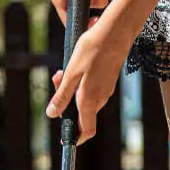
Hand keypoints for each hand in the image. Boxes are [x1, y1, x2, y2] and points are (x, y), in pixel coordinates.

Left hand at [45, 14, 127, 142]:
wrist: (116, 30)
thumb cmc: (93, 49)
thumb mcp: (71, 73)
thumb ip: (62, 95)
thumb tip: (52, 114)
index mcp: (89, 100)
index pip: (86, 131)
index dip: (76, 138)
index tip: (65, 139)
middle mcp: (100, 99)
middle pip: (82, 113)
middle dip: (66, 104)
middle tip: (57, 80)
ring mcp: (106, 90)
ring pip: (85, 99)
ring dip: (72, 90)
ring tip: (64, 70)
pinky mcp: (108, 80)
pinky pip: (91, 89)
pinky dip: (80, 83)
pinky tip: (76, 65)